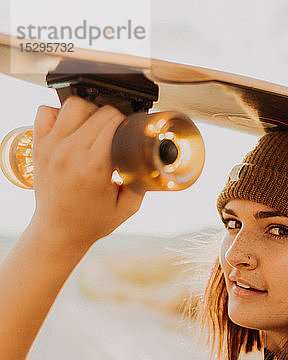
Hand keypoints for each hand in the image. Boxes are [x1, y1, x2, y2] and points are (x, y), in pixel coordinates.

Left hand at [30, 96, 144, 249]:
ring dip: (88, 111)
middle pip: (98, 110)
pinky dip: (59, 114)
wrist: (59, 232)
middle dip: (113, 119)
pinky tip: (70, 128)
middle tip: (116, 136)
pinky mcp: (38, 145)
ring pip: (74, 104)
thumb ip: (143, 180)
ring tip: (94, 129)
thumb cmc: (91, 222)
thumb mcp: (128, 207)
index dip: (127, 123)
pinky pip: (46, 110)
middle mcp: (69, 153)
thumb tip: (153, 157)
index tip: (129, 133)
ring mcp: (51, 147)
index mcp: (93, 167)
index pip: (114, 121)